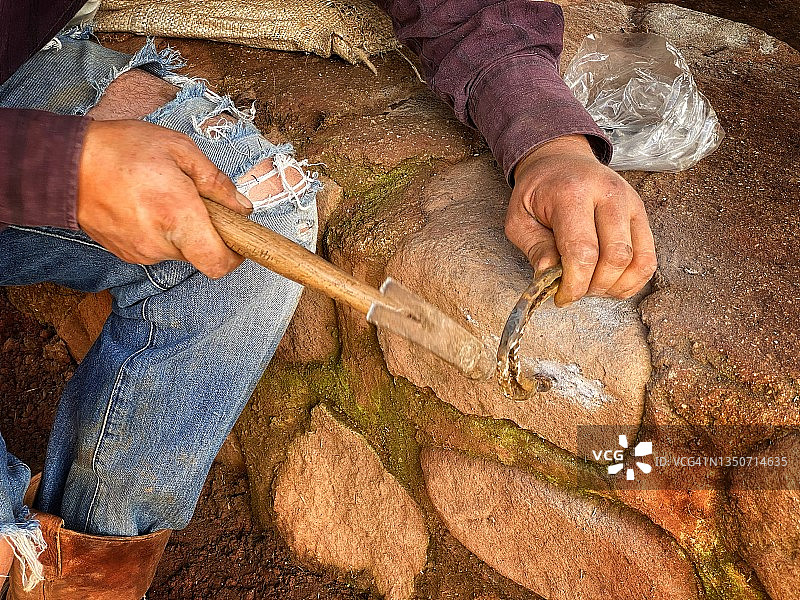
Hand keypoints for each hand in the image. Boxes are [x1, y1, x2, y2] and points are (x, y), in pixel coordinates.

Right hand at [77, 119, 252, 277]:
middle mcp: (160, 242)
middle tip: (194, 200)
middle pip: (201, 254)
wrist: (64, 164)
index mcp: (178, 216)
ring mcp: (141, 252)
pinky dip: (161, 232)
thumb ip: (216, 182)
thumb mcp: (179, 149)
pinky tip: (146, 206)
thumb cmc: (121, 150)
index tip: (236, 237)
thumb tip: (241, 206)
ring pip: (180, 250)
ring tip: (163, 197)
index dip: (234, 256)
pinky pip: (158, 249)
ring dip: (182, 230)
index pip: (218, 263)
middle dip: (207, 231)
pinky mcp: (127, 254)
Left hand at [505, 135, 656, 305]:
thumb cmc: (538, 191)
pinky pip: (648, 257)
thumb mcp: (520, 218)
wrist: (561, 160)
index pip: (583, 251)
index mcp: (572, 193)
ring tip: (592, 287)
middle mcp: (609, 194)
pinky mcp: (641, 214)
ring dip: (615, 285)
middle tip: (576, 290)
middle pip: (615, 257)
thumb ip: (535, 248)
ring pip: (638, 260)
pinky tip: (611, 284)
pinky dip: (633, 280)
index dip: (575, 284)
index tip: (562, 297)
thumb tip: (549, 277)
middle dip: (595, 286)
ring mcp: (630, 203)